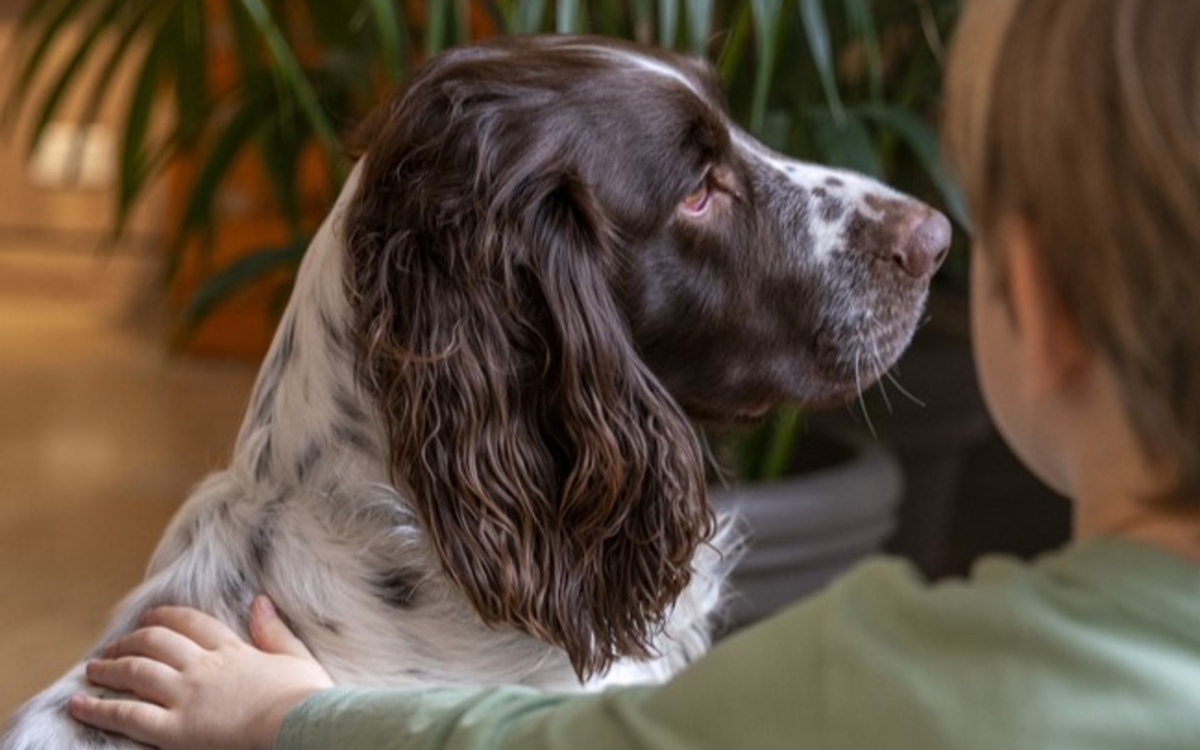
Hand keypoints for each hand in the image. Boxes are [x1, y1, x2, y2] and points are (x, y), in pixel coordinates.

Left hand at [69, 596, 333, 749]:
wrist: (299, 725)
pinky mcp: (175, 728)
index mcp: (233, 651)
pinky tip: (79, 703)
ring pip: (137, 672)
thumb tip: (259, 601)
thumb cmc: (305, 699)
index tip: (151, 618)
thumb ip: (274, 630)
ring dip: (111, 667)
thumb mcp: (295, 657)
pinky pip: (128, 714)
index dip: (167, 618)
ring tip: (94, 667)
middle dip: (132, 640)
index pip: (192, 624)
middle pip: (158, 642)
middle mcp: (203, 667)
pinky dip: (100, 707)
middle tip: (115, 644)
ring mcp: (186, 696)